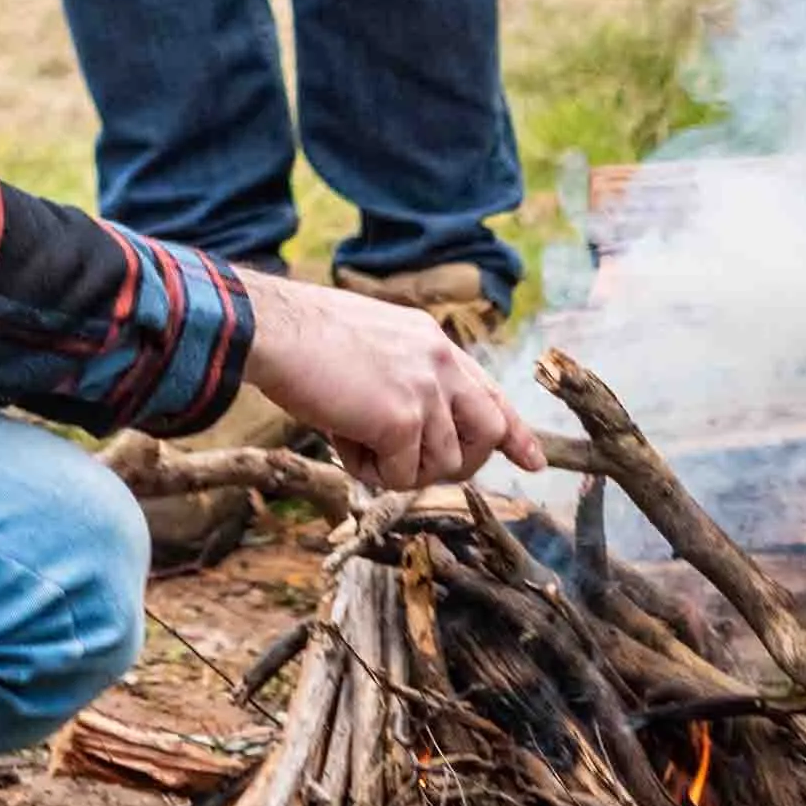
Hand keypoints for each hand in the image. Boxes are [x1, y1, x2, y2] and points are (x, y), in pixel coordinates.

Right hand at [238, 271, 543, 494]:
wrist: (271, 329)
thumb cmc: (301, 339)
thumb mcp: (370, 345)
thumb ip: (403, 380)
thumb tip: (409, 440)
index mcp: (431, 340)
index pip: (489, 391)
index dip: (515, 431)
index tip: (534, 462)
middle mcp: (439, 362)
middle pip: (487, 433)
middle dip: (458, 463)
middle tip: (411, 465)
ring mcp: (424, 390)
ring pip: (441, 465)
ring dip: (398, 467)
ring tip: (354, 438)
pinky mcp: (402, 419)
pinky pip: (400, 476)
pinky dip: (370, 471)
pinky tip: (343, 441)